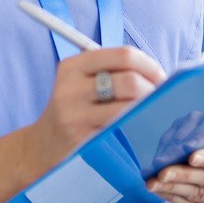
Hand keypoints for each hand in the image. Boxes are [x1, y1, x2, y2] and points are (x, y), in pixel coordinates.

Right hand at [30, 46, 166, 165]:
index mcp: (73, 66)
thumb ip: (112, 71)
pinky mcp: (82, 141)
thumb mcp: (80, 81)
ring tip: (154, 113)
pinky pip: (122, 132)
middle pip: (130, 82)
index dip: (150, 65)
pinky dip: (138, 129)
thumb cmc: (74, 109)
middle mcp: (70, 89)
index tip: (161, 77)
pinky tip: (141, 130)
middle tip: (161, 99)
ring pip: (129, 109)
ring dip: (149, 111)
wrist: (42, 147)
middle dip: (154, 90)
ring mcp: (75, 117)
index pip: (123, 55)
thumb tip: (160, 74)